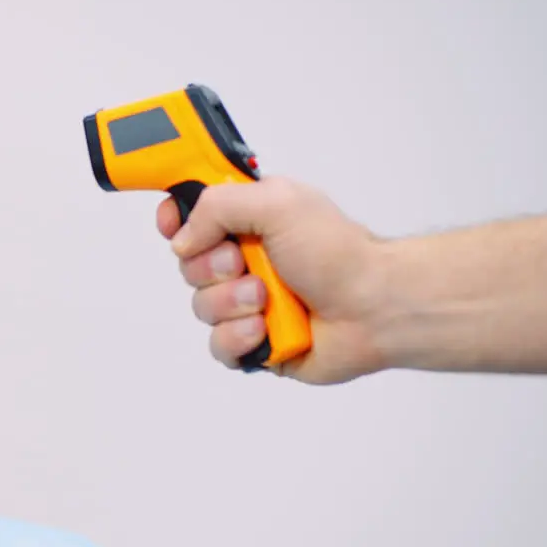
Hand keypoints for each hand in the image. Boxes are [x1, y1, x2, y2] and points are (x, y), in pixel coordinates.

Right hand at [156, 177, 387, 383]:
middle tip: (246, 264)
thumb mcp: (278, 201)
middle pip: (188, 265)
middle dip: (212, 268)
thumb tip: (182, 238)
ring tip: (268, 300)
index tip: (173, 224)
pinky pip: (218, 345)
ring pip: (201, 307)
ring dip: (232, 303)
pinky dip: (239, 337)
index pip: (190, 214)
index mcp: (248, 219)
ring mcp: (245, 302)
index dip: (174, 219)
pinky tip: (265, 330)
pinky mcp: (252, 341)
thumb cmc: (338, 253)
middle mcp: (243, 259)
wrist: (373, 308)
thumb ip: (218, 205)